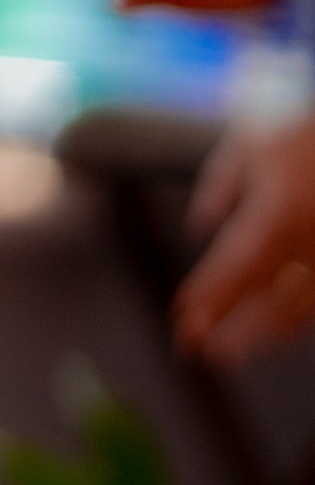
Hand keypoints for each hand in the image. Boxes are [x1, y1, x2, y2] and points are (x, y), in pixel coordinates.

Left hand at [178, 116, 314, 361]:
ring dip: (267, 333)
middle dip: (236, 329)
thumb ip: (219, 190)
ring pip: (304, 304)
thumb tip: (202, 231)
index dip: (210, 296)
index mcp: (280, 210)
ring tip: (233, 354)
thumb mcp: (247, 148)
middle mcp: (313, 236)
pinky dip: (300, 318)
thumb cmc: (296, 129)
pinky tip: (280, 335)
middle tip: (202, 356)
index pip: (237, 265)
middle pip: (270, 295)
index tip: (182, 320)